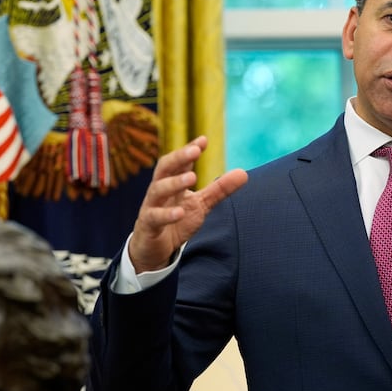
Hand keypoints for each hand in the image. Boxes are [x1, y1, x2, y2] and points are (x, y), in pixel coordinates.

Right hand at [129, 136, 247, 272]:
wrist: (154, 250)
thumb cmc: (176, 222)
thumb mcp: (201, 205)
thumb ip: (219, 189)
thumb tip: (244, 173)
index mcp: (172, 183)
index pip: (180, 162)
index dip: (190, 150)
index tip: (204, 140)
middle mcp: (159, 191)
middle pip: (164, 169)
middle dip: (179, 158)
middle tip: (195, 150)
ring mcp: (151, 207)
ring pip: (157, 190)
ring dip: (174, 182)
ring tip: (192, 177)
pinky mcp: (148, 226)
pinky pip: (154, 217)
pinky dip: (167, 215)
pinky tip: (180, 212)